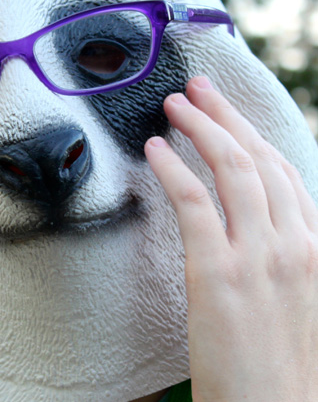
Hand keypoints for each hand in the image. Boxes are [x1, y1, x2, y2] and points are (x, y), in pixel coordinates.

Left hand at [145, 77, 317, 400]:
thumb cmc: (281, 367)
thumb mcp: (295, 300)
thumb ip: (279, 256)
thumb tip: (252, 223)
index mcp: (316, 248)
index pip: (284, 172)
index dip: (252, 133)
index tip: (226, 110)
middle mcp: (296, 244)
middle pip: (260, 159)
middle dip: (225, 116)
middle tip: (195, 88)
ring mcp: (261, 257)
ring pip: (232, 169)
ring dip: (200, 128)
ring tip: (171, 106)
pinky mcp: (219, 273)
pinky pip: (195, 203)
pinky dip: (174, 169)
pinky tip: (155, 150)